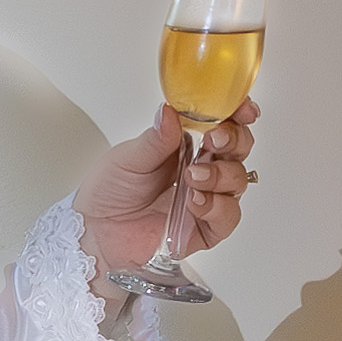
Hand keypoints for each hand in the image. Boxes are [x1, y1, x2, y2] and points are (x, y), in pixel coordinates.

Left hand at [77, 97, 254, 276]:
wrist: (97, 230)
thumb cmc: (110, 191)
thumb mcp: (129, 157)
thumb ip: (155, 138)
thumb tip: (170, 112)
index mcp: (186, 145)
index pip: (222, 124)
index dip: (238, 115)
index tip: (244, 109)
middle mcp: (201, 169)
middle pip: (239, 149)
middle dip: (234, 140)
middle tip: (215, 139)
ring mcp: (207, 198)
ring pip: (238, 181)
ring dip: (221, 174)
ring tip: (193, 176)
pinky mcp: (205, 228)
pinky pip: (228, 216)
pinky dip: (217, 206)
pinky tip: (196, 201)